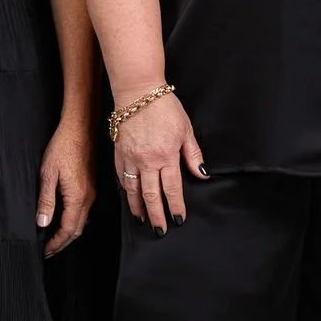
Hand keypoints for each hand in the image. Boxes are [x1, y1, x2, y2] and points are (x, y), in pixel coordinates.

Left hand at [37, 113, 97, 256]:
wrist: (79, 128)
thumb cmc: (62, 147)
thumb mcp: (48, 174)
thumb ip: (46, 200)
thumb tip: (43, 224)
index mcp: (77, 197)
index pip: (68, 229)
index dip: (56, 243)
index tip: (45, 251)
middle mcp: (88, 198)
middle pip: (77, 230)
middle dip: (63, 243)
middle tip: (48, 251)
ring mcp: (91, 192)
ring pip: (82, 222)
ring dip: (68, 233)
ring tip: (54, 240)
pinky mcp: (91, 186)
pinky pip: (84, 211)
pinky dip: (74, 222)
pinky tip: (64, 220)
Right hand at [112, 92, 205, 233]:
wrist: (138, 91)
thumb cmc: (164, 107)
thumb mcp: (186, 129)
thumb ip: (193, 154)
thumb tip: (201, 173)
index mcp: (166, 156)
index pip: (172, 189)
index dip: (175, 207)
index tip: (178, 219)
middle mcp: (147, 161)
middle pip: (152, 196)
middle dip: (156, 215)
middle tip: (160, 230)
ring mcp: (130, 158)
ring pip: (133, 190)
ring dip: (138, 207)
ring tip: (141, 219)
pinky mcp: (119, 152)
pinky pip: (121, 176)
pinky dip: (124, 189)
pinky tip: (128, 196)